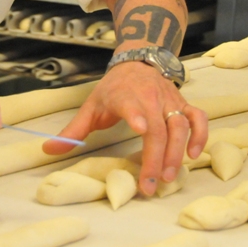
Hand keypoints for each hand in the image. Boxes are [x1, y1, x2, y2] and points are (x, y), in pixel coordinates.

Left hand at [42, 61, 207, 195]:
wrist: (139, 61)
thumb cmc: (114, 89)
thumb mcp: (91, 106)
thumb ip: (72, 131)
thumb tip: (47, 149)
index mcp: (125, 97)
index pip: (133, 105)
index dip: (138, 116)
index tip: (142, 130)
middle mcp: (150, 98)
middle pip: (158, 129)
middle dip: (156, 157)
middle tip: (151, 184)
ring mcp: (170, 102)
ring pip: (179, 127)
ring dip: (176, 153)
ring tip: (169, 177)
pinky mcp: (183, 105)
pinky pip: (198, 119)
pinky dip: (200, 135)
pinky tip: (193, 155)